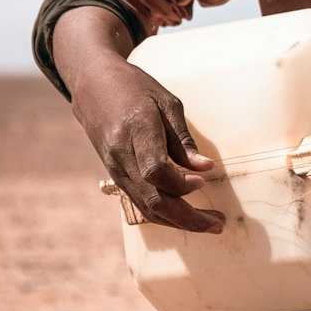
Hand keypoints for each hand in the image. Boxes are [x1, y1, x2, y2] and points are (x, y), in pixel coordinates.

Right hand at [71, 54, 224, 233]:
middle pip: (152, 199)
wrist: (93, 85)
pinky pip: (140, 202)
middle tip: (218, 224)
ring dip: (179, 221)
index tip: (203, 180)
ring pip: (146, 207)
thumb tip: (205, 168)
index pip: (155, 170)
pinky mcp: (115, 174)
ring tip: (209, 224)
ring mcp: (115, 168)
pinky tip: (185, 214)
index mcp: (136, 129)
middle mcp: (121, 154)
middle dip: (187, 218)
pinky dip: (164, 213)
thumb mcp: (167, 103)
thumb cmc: (135, 88)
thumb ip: (183, 139)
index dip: (181, 183)